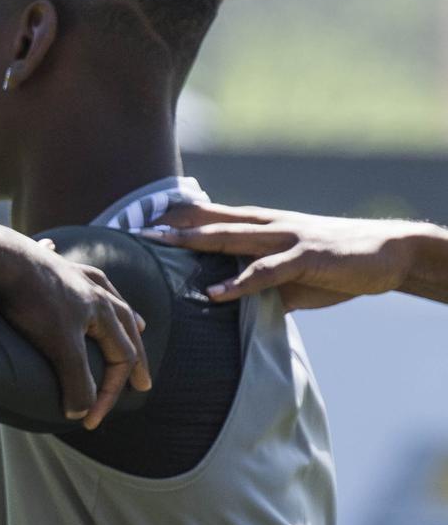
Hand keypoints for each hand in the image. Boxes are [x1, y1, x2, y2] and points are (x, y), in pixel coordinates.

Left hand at [0, 237, 151, 429]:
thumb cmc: (32, 301)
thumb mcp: (58, 346)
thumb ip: (77, 381)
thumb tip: (82, 413)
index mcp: (102, 309)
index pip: (122, 356)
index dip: (110, 393)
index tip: (91, 420)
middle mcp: (92, 287)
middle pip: (125, 323)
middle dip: (135, 355)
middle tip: (143, 380)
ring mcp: (69, 271)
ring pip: (105, 293)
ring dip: (120, 312)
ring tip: (134, 322)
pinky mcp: (43, 262)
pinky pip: (63, 264)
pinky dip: (70, 269)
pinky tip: (62, 258)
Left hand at [143, 203, 418, 309]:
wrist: (388, 252)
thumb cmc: (335, 264)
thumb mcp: (291, 276)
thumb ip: (260, 286)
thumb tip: (232, 308)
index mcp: (263, 227)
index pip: (212, 217)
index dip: (178, 218)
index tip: (142, 221)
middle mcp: (269, 226)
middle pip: (211, 222)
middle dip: (172, 225)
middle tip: (135, 229)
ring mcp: (286, 239)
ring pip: (231, 238)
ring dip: (193, 242)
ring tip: (159, 244)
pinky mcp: (306, 257)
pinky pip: (266, 271)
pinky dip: (239, 282)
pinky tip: (215, 293)